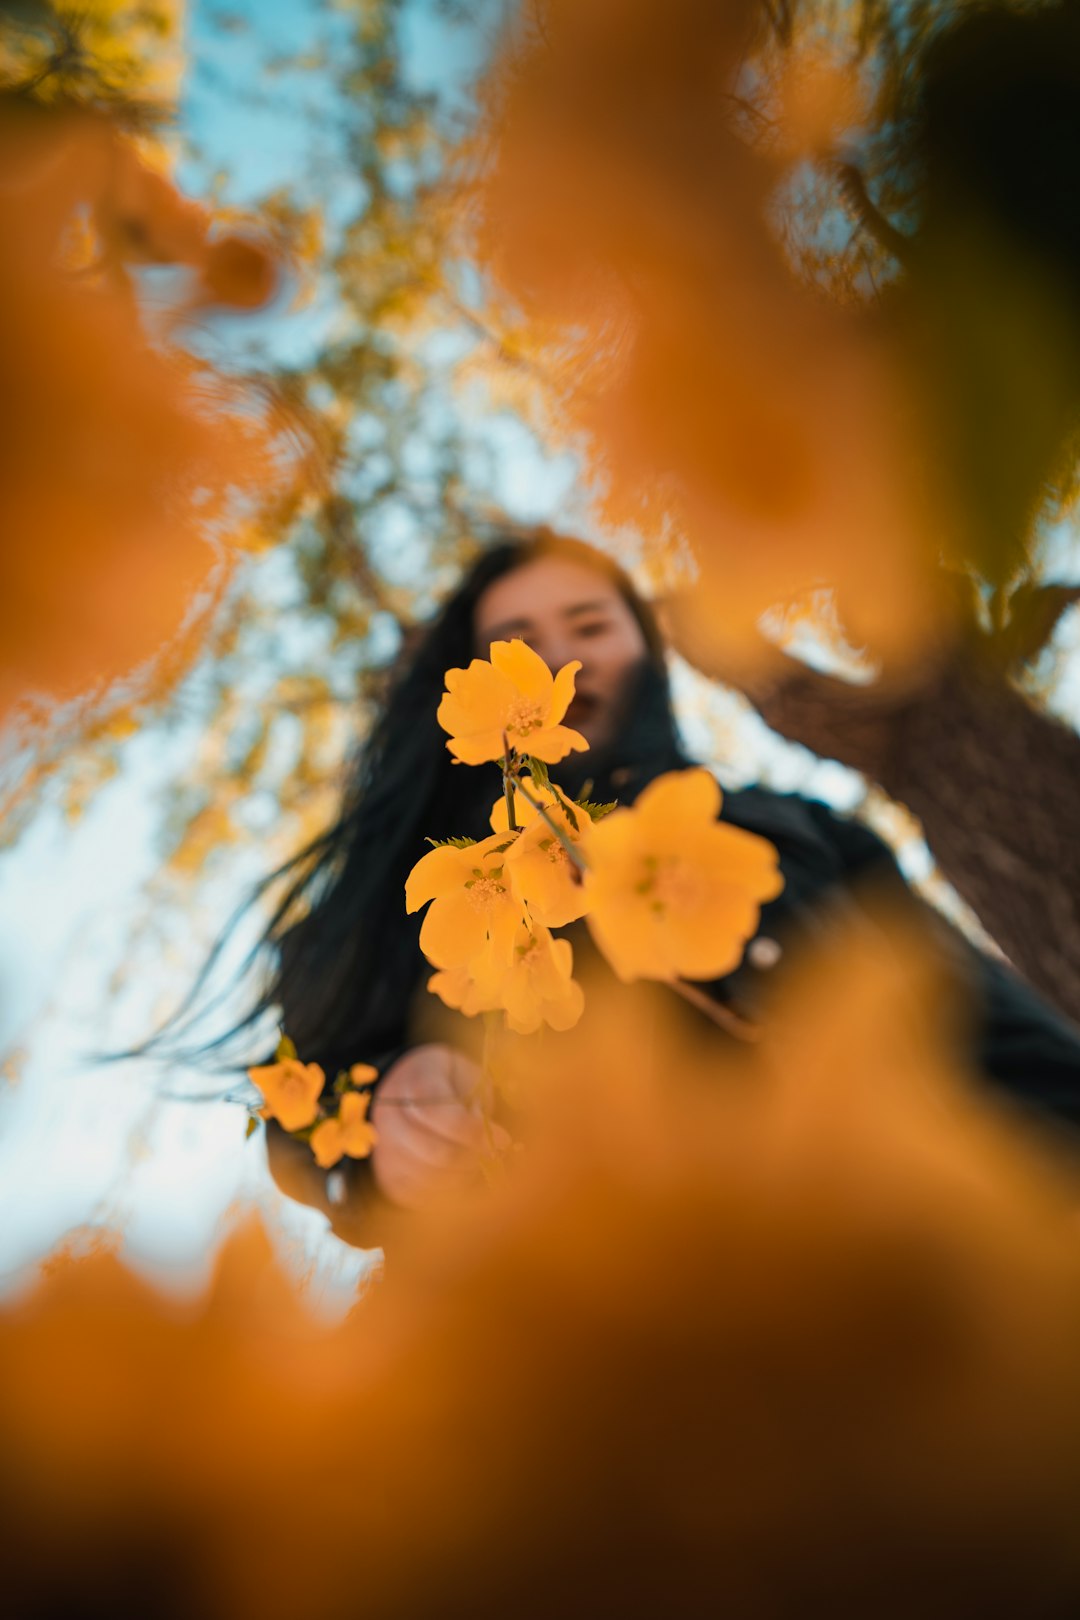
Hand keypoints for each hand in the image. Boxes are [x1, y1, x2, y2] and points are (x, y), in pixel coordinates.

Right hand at [370, 1044, 506, 1211]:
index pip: (440, 1115)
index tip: (503, 1139)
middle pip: (435, 1152)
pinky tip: (458, 1172)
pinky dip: (444, 1189)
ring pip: (429, 1177)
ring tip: (475, 1160)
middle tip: (493, 1154)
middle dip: (472, 1157)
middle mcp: (389, 1115)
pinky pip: (417, 1195)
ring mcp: (384, 1148)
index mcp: (414, 1081)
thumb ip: (477, 1105)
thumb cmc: (449, 1083)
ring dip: (461, 1175)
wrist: (410, 1090)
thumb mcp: (468, 1078)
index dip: (474, 1133)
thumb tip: (493, 1141)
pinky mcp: (386, 1175)